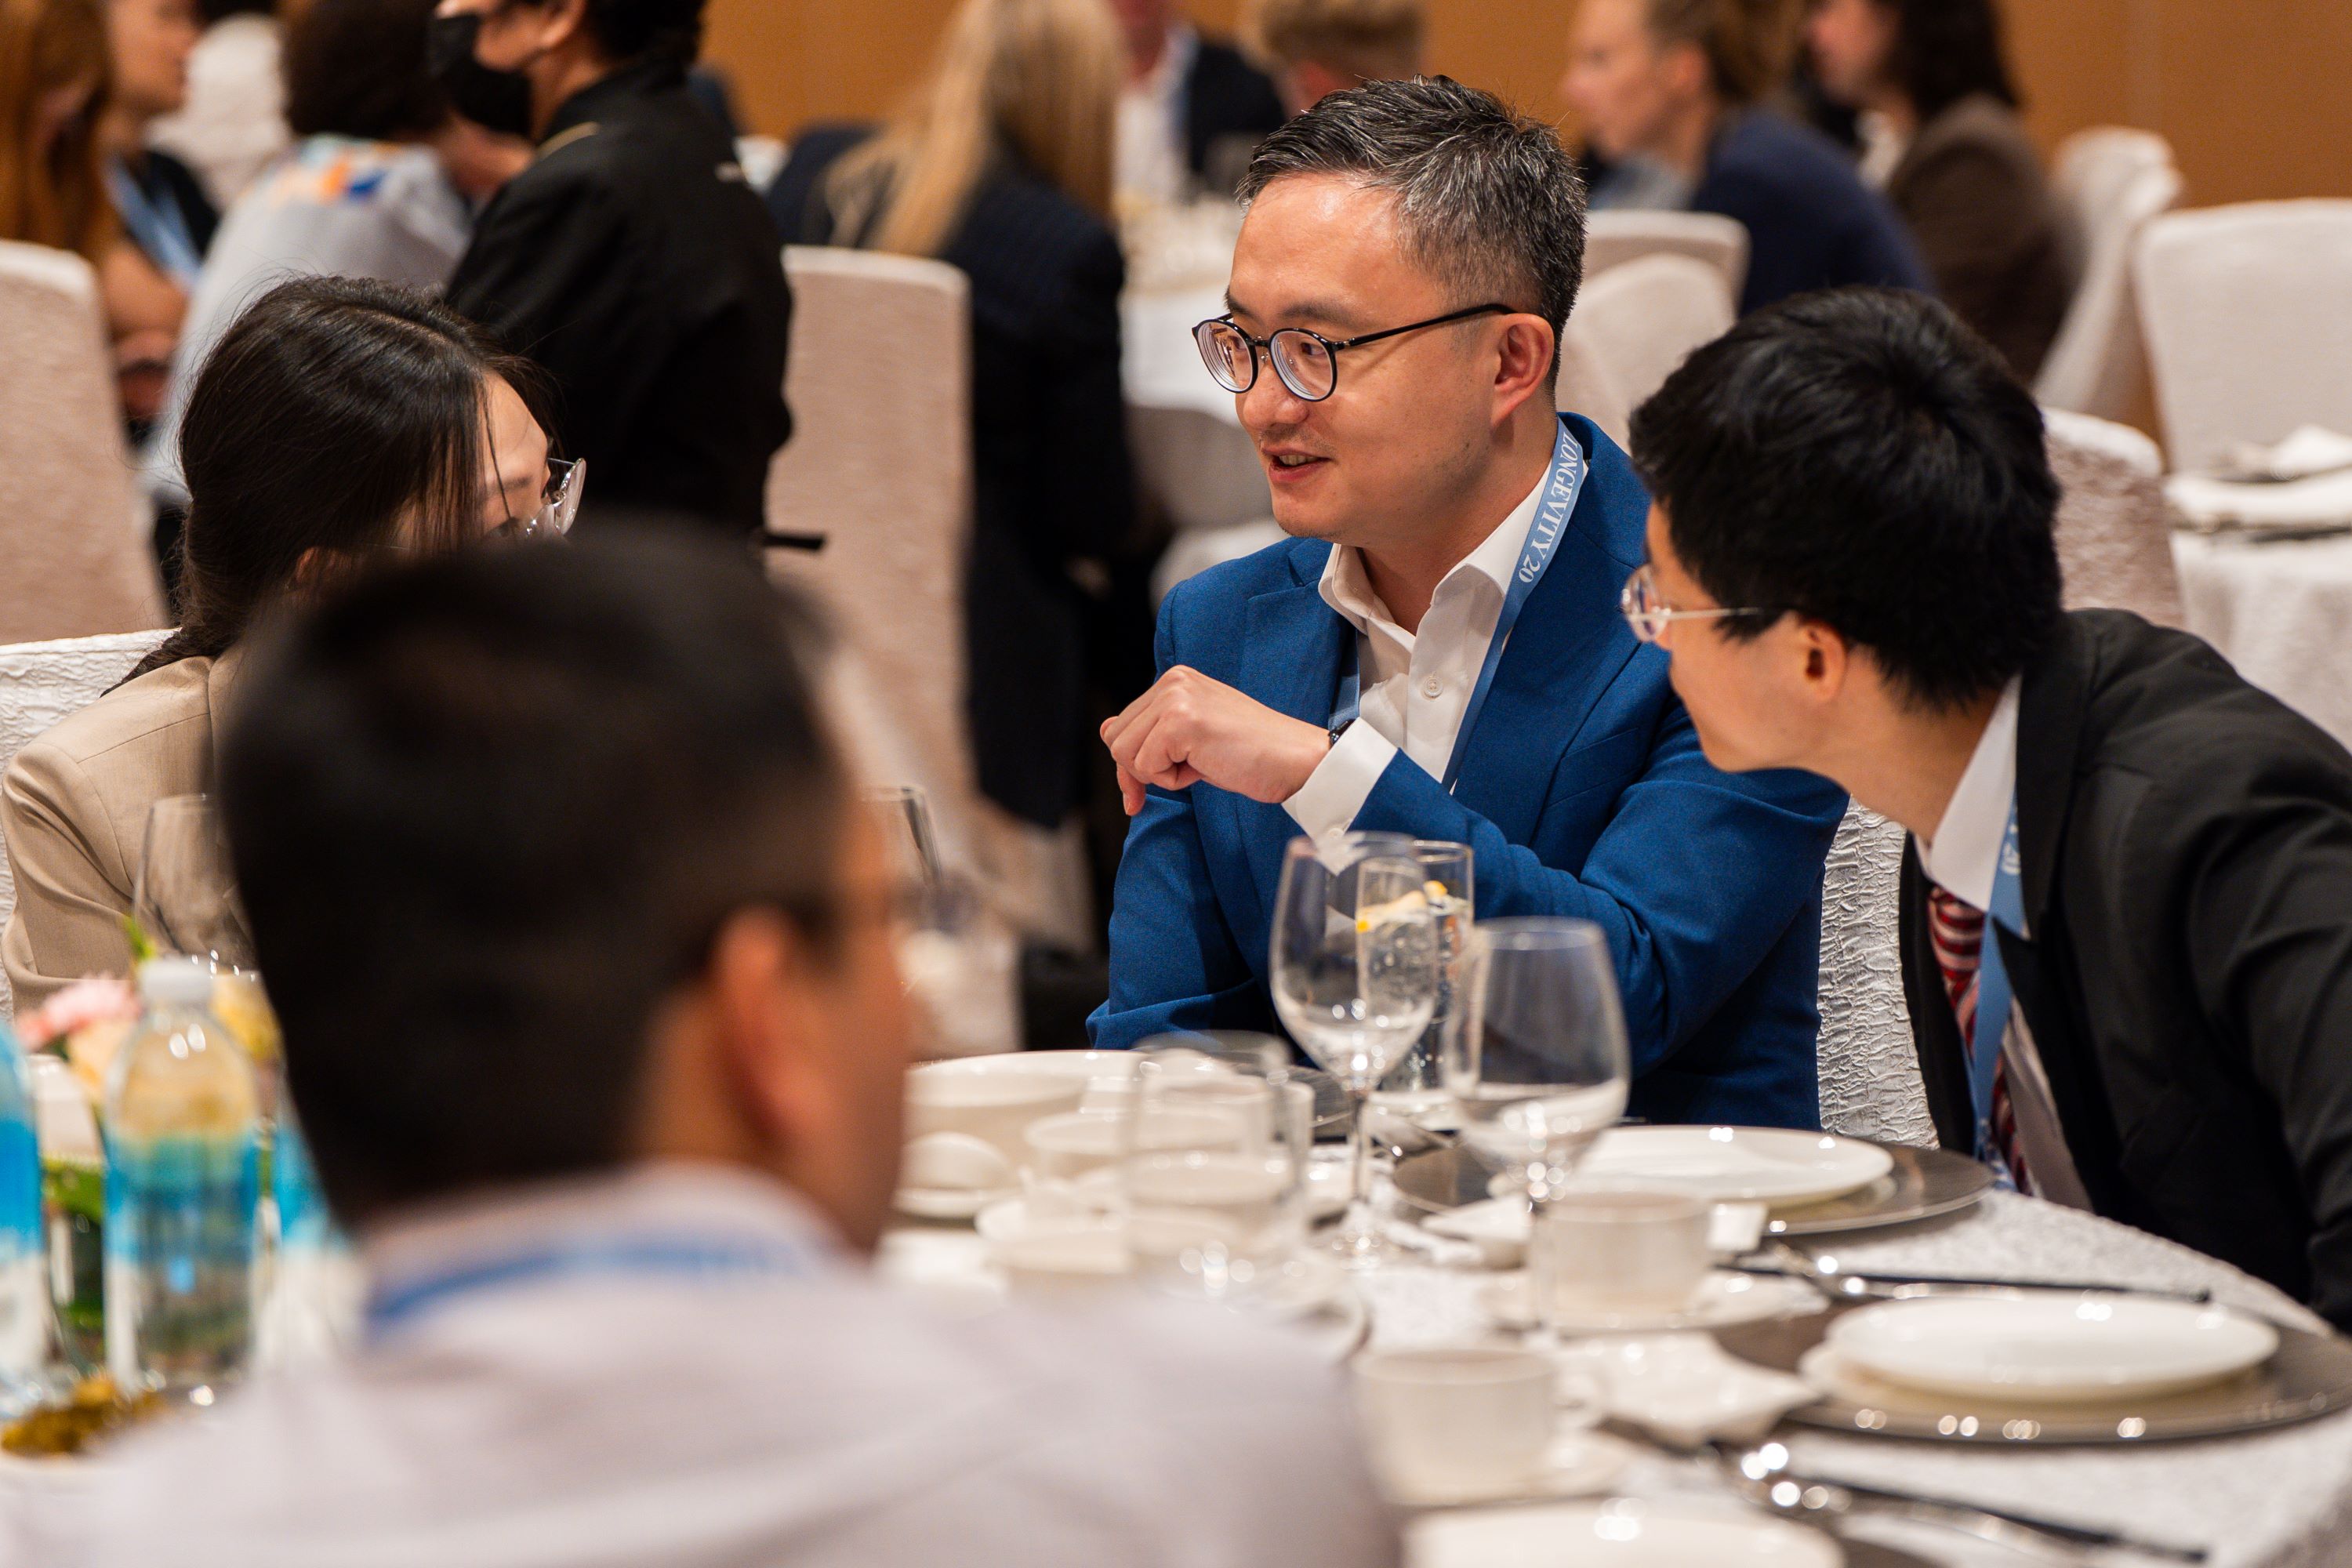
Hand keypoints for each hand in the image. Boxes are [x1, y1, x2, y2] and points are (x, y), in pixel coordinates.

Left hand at [1100, 666, 1331, 815]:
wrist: (1295, 760)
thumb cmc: (1250, 755)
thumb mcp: (1191, 740)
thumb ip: (1151, 733)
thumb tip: (1105, 730)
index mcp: (1175, 681)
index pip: (1121, 726)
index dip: (1132, 764)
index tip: (1150, 787)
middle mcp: (1172, 681)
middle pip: (1115, 740)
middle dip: (1141, 771)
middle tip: (1185, 774)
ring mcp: (1176, 698)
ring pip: (1124, 753)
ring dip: (1160, 774)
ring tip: (1201, 763)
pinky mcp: (1181, 721)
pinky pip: (1146, 766)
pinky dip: (1172, 780)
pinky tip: (1205, 767)